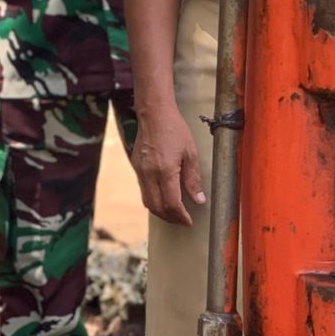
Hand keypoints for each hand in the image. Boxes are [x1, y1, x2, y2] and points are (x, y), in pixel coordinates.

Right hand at [129, 105, 205, 224]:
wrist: (154, 114)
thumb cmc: (175, 130)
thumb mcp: (190, 153)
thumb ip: (193, 179)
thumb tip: (199, 200)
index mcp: (165, 171)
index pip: (172, 204)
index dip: (181, 216)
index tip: (189, 221)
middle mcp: (149, 174)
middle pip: (158, 207)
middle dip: (171, 218)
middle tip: (182, 220)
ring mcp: (140, 171)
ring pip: (148, 202)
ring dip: (160, 212)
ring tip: (173, 214)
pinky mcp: (136, 167)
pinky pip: (143, 191)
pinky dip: (153, 200)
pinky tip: (162, 198)